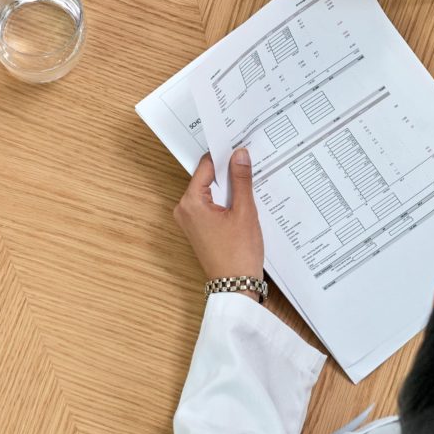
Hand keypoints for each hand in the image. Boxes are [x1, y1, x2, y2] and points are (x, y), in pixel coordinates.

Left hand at [174, 148, 264, 281]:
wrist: (235, 287)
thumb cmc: (238, 254)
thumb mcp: (244, 211)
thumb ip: (241, 180)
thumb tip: (240, 155)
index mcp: (190, 202)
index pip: (206, 166)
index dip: (224, 155)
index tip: (239, 145)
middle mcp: (184, 209)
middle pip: (207, 177)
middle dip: (227, 170)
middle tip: (248, 159)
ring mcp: (190, 220)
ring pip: (210, 191)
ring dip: (228, 186)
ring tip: (249, 179)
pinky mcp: (198, 228)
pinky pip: (211, 204)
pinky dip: (226, 200)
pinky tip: (243, 199)